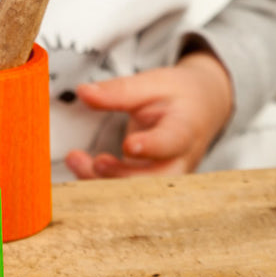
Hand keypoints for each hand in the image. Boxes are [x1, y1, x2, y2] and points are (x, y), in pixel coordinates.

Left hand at [64, 51, 232, 178]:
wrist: (200, 110)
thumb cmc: (176, 96)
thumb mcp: (152, 83)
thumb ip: (119, 91)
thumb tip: (83, 91)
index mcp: (184, 129)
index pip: (172, 142)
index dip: (152, 147)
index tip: (129, 145)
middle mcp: (178, 161)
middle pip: (156, 180)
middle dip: (124, 176)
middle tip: (97, 162)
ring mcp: (166, 178)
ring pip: (137, 193)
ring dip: (103, 182)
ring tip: (74, 158)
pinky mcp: (150, 185)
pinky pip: (126, 193)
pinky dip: (99, 183)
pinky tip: (78, 164)